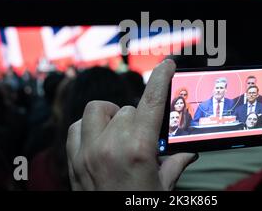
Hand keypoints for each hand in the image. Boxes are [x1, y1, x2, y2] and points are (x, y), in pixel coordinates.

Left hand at [66, 59, 196, 189]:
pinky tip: (98, 138)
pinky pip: (77, 127)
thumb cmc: (141, 208)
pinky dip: (89, 127)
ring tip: (119, 131)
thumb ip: (175, 164)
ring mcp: (88, 152)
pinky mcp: (73, 161)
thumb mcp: (164, 188)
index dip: (162, 78)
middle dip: (138, 118)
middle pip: (126, 109)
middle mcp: (110, 145)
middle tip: (144, 135)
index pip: (152, 101)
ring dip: (111, 116)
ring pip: (98, 111)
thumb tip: (187, 152)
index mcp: (138, 149)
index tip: (168, 64)